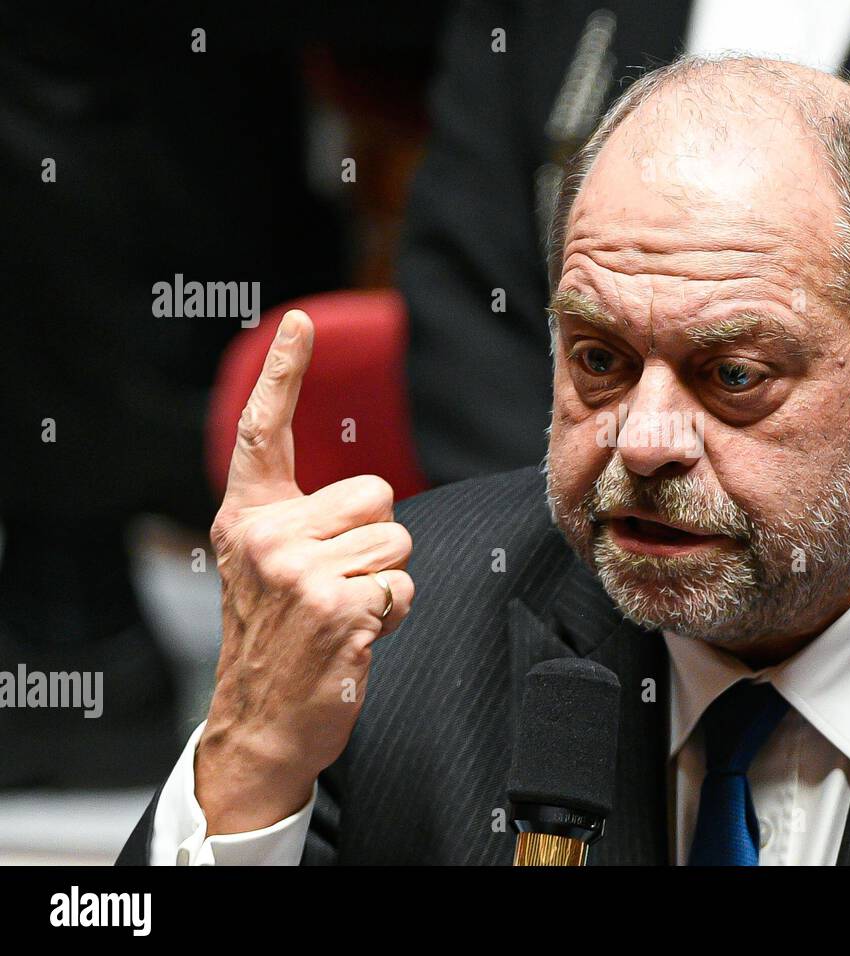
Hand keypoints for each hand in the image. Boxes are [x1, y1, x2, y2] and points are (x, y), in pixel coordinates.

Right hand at [195, 310, 414, 833]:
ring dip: (388, 579)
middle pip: (377, 492)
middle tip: (339, 585)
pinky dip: (395, 612)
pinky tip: (357, 636)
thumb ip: (303, 521)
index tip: (302, 321)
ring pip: (398, 538)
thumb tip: (371, 497)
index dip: (284, 373)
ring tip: (346, 611)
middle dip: (376, 538)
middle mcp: (266, 536)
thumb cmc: (280, 640)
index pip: (263, 432)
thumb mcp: (268, 569)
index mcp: (248, 518)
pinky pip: (405, 583)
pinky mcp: (335, 606)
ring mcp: (298, 571)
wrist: (261, 723)